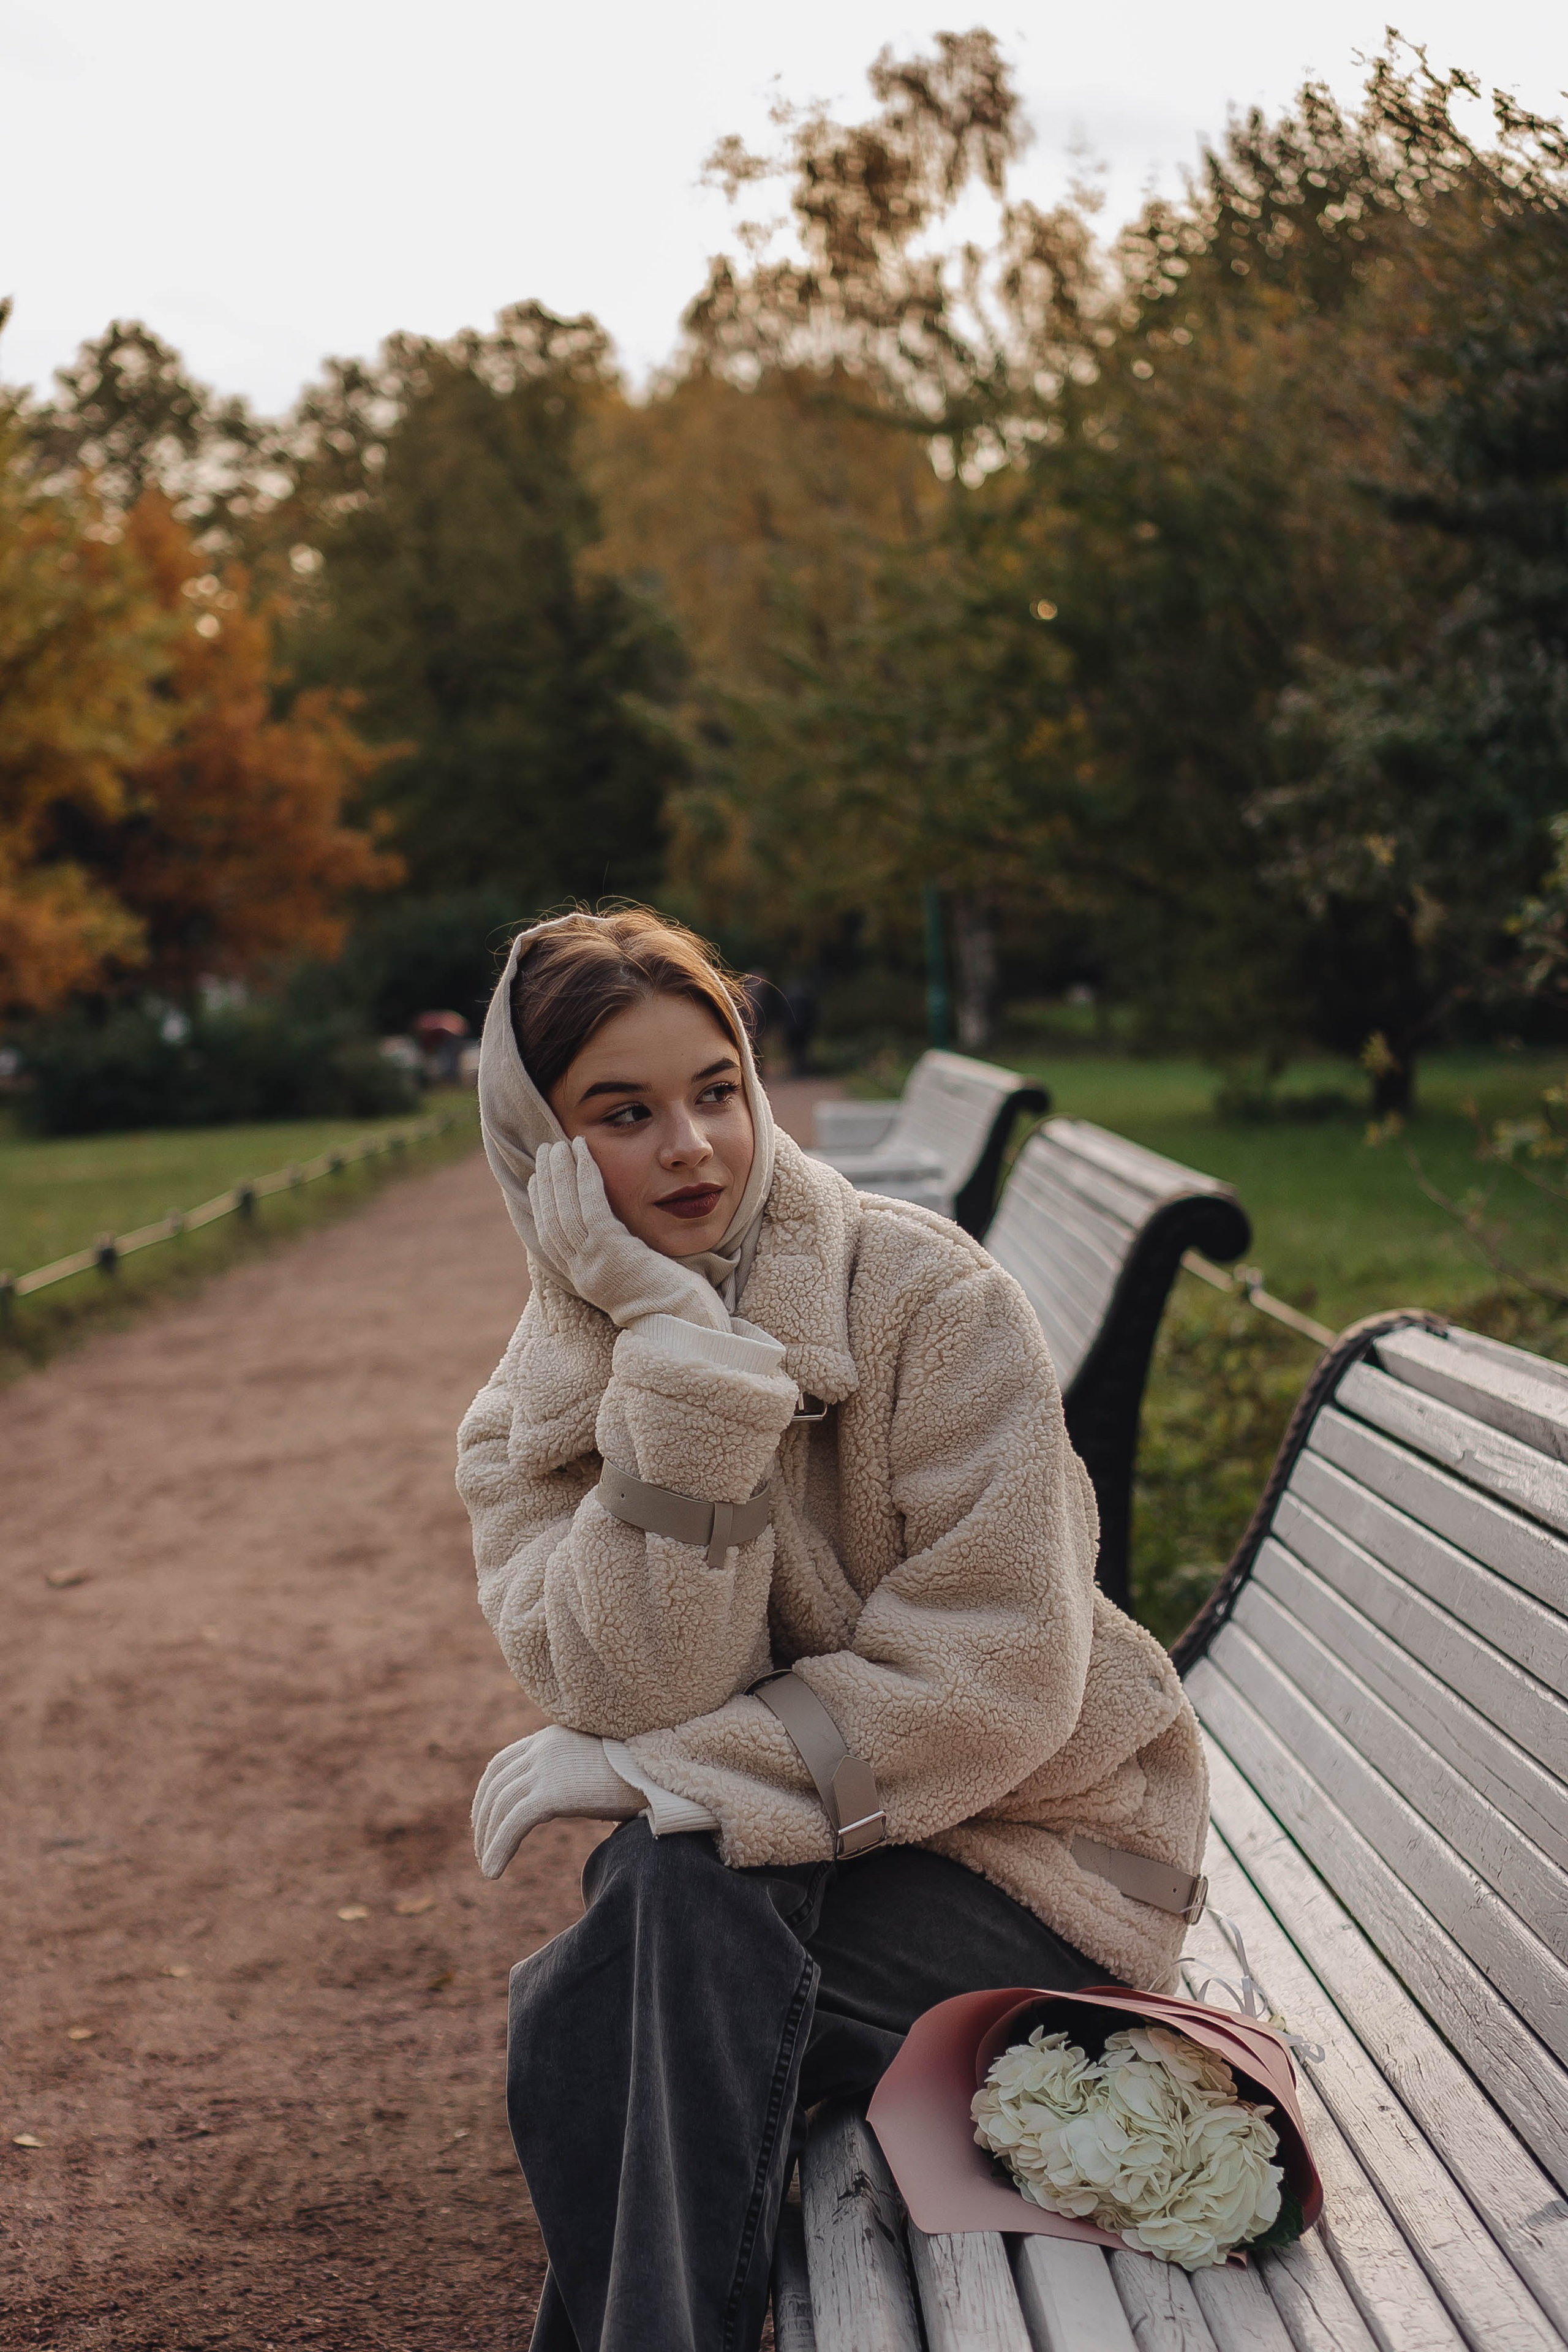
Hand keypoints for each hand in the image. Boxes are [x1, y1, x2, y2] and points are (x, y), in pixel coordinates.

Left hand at [471, 1724, 645, 1878]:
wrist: (662, 1767)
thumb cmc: (642, 1772)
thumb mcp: (599, 1767)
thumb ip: (578, 1778)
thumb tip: (583, 1805)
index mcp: (551, 1738)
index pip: (502, 1763)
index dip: (487, 1793)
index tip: (484, 1820)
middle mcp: (543, 1749)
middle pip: (495, 1785)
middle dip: (483, 1819)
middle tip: (482, 1848)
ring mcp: (546, 1769)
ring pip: (500, 1808)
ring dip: (488, 1840)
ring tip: (488, 1868)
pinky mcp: (551, 1793)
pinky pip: (512, 1825)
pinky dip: (498, 1848)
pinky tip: (493, 1872)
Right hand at [528, 1139, 730, 1332]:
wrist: (685, 1327)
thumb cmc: (671, 1304)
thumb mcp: (633, 1277)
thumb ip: (618, 1256)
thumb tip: (614, 1234)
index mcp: (584, 1279)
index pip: (551, 1236)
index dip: (542, 1203)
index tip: (540, 1176)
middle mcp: (581, 1272)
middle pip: (552, 1219)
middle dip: (547, 1181)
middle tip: (546, 1150)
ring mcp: (594, 1262)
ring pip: (565, 1209)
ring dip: (560, 1172)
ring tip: (560, 1144)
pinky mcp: (612, 1251)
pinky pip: (591, 1207)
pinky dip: (584, 1176)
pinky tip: (583, 1153)